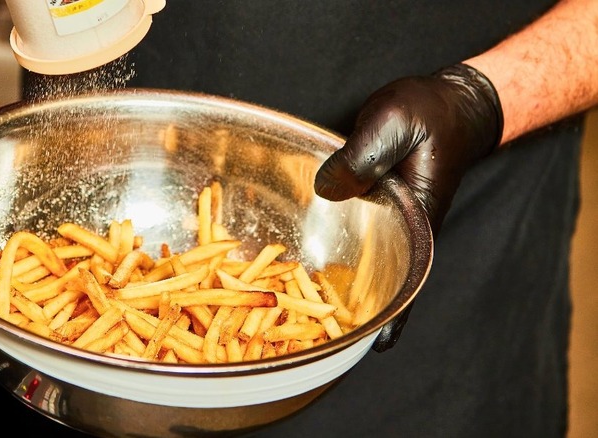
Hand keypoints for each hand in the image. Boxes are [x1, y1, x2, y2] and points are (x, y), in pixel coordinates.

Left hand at [314, 63, 502, 350]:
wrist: (444, 105)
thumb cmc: (428, 114)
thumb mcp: (394, 124)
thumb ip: (363, 156)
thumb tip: (327, 189)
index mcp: (415, 220)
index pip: (406, 277)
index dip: (393, 314)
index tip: (376, 343)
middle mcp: (401, 230)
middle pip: (379, 279)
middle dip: (353, 307)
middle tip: (316, 335)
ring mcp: (386, 223)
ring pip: (359, 262)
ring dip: (334, 284)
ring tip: (296, 310)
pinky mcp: (370, 209)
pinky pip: (346, 236)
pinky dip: (326, 250)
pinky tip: (298, 260)